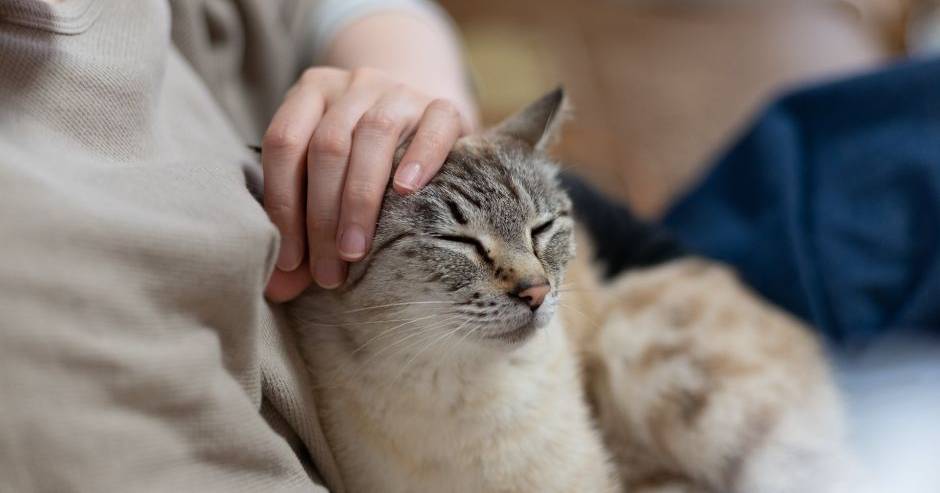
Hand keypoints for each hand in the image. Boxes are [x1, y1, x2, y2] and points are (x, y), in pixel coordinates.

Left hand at [262, 67, 471, 301]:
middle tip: (327, 272)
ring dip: (359, 201)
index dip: (282, 204)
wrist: (423, 119)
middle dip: (321, 216)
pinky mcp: (443, 106)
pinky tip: (407, 193)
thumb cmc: (362, 160)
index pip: (284, 143)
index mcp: (311, 93)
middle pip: (327, 146)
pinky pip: (433, 126)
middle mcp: (352, 84)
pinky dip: (419, 159)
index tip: (289, 261)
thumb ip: (299, 227)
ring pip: (373, 136)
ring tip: (355, 251)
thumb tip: (276, 290)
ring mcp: (399, 91)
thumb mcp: (325, 181)